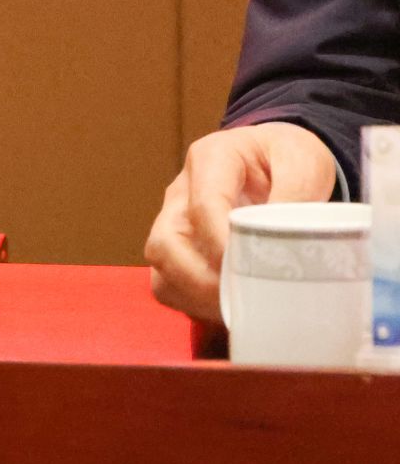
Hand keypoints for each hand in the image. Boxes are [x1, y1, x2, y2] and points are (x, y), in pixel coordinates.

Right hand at [144, 122, 335, 321]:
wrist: (276, 156)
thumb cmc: (287, 156)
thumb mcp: (303, 162)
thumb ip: (295, 196)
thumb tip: (283, 244)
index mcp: (210, 159)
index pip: (203, 207)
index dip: (223, 245)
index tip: (254, 272)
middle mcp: (180, 192)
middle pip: (164, 242)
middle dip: (197, 279)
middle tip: (240, 298)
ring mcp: (174, 219)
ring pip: (160, 266)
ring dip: (193, 294)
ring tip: (237, 308)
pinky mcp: (178, 246)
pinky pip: (168, 282)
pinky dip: (193, 302)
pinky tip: (229, 306)